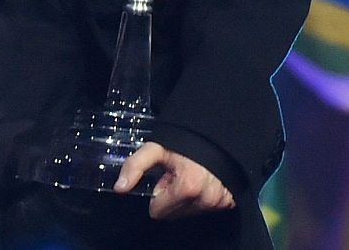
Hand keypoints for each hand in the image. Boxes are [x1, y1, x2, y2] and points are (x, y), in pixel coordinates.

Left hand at [116, 142, 235, 219]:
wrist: (216, 134)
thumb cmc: (184, 141)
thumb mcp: (156, 148)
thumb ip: (135, 166)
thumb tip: (119, 188)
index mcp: (187, 188)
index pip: (158, 211)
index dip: (158, 193)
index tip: (165, 178)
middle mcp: (205, 199)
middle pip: (174, 214)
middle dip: (171, 197)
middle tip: (177, 175)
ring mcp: (219, 203)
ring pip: (189, 212)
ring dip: (185, 198)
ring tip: (190, 176)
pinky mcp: (229, 202)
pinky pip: (207, 208)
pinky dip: (201, 198)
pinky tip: (202, 181)